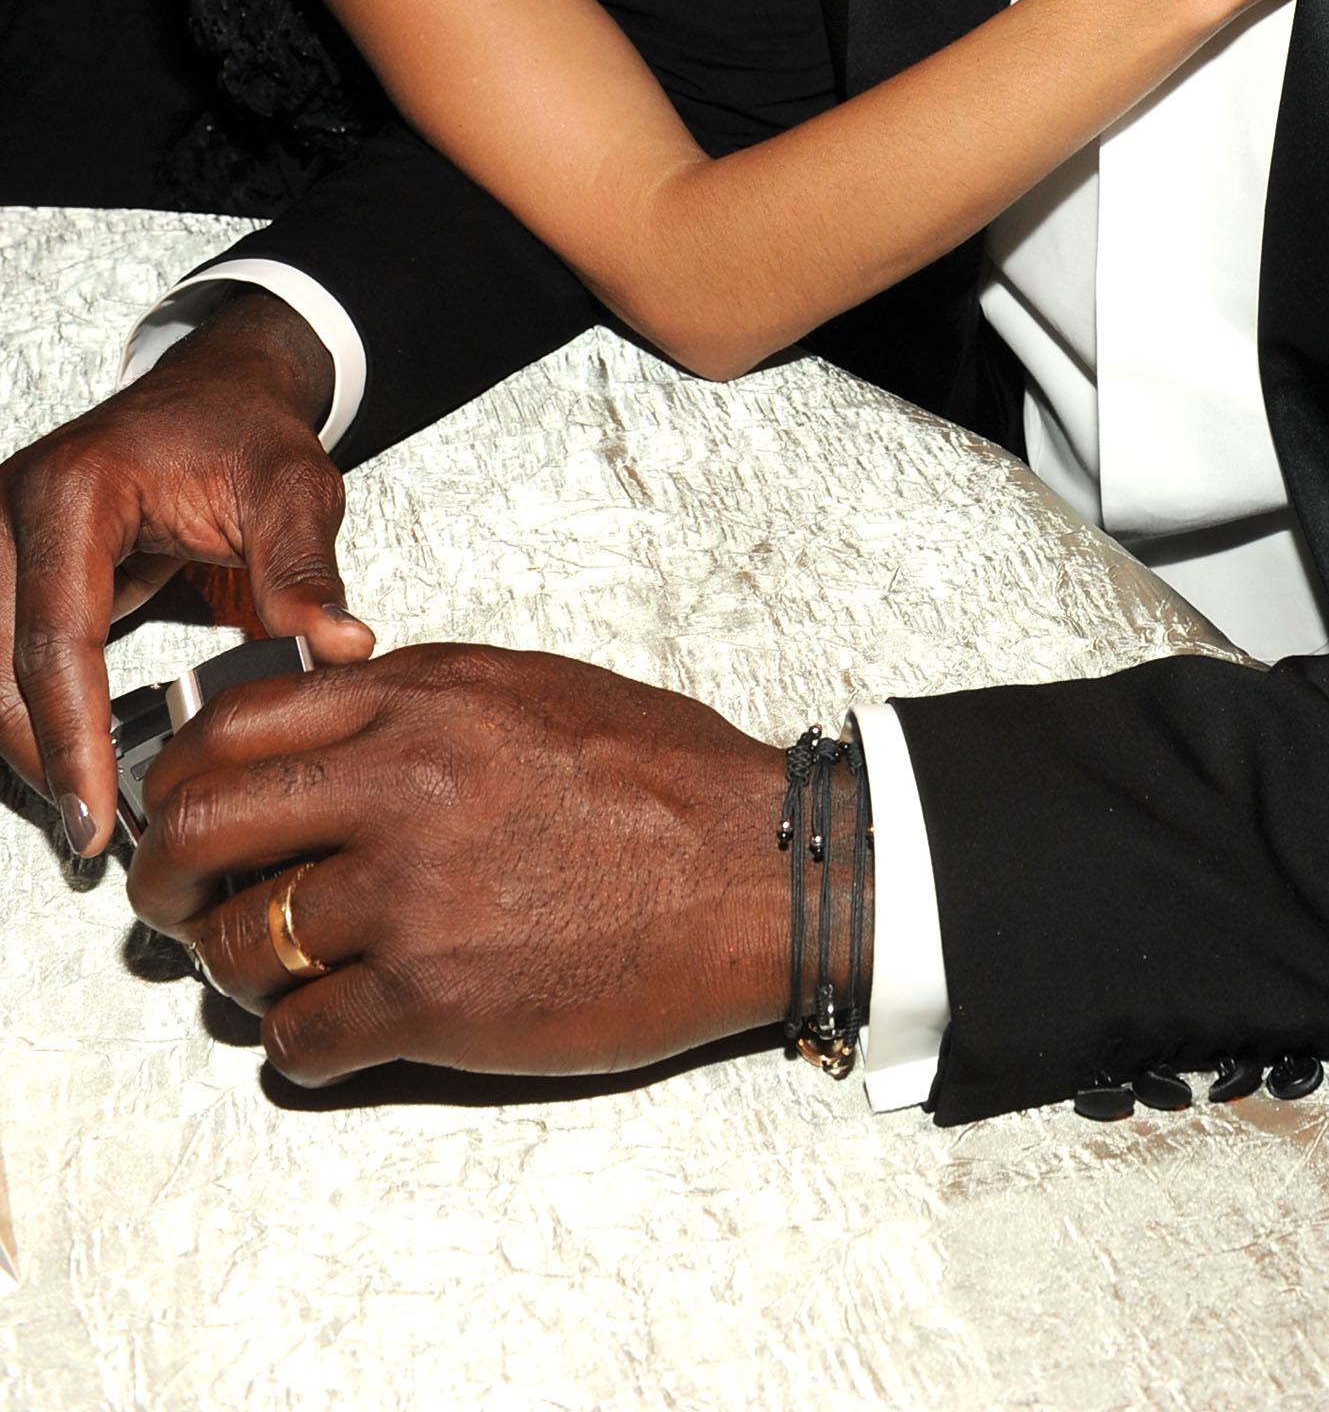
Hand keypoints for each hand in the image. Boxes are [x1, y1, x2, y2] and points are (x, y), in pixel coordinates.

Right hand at [0, 290, 368, 856]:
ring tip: (93, 812)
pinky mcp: (10, 574)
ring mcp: (1, 545)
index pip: (56, 636)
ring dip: (32, 744)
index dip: (72, 735)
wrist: (218, 393)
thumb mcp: (293, 489)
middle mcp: (12, 515)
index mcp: (73, 493)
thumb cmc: (248, 431)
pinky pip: (5, 662)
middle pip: (1, 666)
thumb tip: (342, 648)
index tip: (95, 812)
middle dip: (43, 757)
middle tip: (97, 834)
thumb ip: (305, 570)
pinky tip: (79, 763)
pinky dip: (35, 716)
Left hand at [127, 646, 795, 1086]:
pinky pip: (300, 1037)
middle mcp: (399, 787)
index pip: (232, 726)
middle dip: (168, 876)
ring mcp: (410, 899)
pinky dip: (298, 1043)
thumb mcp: (532, 687)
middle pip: (203, 829)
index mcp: (422, 701)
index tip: (185, 806)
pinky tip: (335, 1027)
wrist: (759, 873)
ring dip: (237, 969)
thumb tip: (332, 724)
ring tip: (270, 973)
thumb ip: (419, 698)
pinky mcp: (433, 1002)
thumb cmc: (668, 781)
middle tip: (178, 901)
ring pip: (239, 945)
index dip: (184, 776)